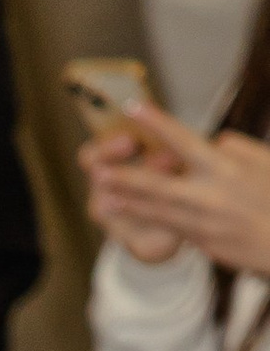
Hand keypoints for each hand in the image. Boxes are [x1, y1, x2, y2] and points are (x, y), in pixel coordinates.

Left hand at [82, 108, 269, 277]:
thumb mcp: (261, 160)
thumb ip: (232, 148)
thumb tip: (209, 143)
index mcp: (224, 168)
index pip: (183, 139)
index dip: (156, 122)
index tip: (133, 107)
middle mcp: (209, 195)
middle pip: (158, 185)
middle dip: (126, 178)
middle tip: (98, 171)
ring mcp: (203, 222)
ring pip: (158, 211)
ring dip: (128, 204)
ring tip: (103, 198)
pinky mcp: (203, 243)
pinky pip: (171, 227)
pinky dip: (148, 219)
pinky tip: (129, 216)